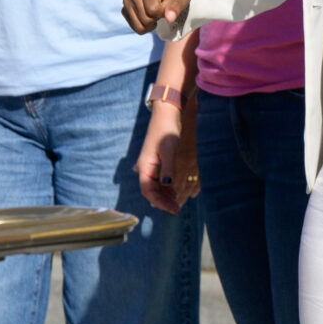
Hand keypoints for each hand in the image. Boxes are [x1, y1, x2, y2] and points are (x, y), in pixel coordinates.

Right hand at [122, 0, 191, 35]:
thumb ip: (177, 6)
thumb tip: (169, 18)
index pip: (153, 9)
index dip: (164, 11)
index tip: (167, 2)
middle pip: (146, 18)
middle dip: (157, 18)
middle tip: (161, 8)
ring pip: (140, 25)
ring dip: (152, 24)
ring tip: (156, 12)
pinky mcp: (124, 9)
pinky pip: (136, 28)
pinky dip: (146, 27)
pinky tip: (150, 17)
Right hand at [135, 96, 199, 214]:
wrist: (167, 114)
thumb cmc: (167, 130)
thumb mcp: (169, 149)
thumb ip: (168, 168)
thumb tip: (167, 185)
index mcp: (145, 166)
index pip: (148, 191)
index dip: (160, 203)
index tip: (172, 209)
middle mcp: (145, 168)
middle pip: (151, 191)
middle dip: (163, 202)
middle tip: (177, 209)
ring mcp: (150, 165)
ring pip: (155, 186)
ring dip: (164, 196)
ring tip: (177, 203)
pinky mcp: (157, 162)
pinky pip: (159, 180)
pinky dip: (166, 188)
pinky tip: (175, 191)